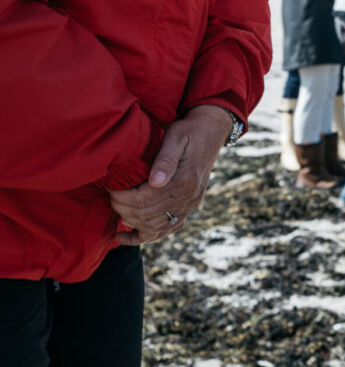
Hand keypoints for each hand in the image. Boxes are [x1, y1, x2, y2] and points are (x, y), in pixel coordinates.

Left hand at [109, 105, 228, 244]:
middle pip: (146, 215)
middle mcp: (188, 197)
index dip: (122, 197)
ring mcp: (189, 205)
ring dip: (131, 221)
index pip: (144, 200)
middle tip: (110, 195)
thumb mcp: (176, 137)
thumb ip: (166, 159)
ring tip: (117, 210)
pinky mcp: (188, 208)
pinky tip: (124, 237)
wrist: (210, 133)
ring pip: (154, 226)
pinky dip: (144, 236)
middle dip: (122, 208)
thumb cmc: (188, 132)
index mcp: (184, 181)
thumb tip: (155, 182)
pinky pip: (166, 229)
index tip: (110, 187)